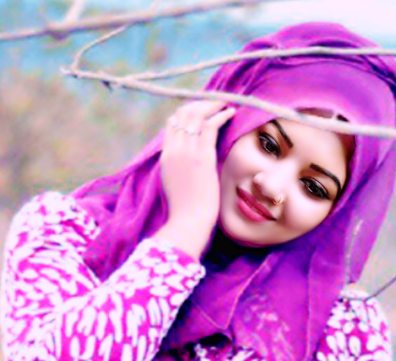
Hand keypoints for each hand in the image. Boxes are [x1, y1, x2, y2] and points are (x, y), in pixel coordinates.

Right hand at [154, 100, 235, 258]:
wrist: (188, 221)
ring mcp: (187, 153)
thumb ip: (179, 166)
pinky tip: (230, 113)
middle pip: (183, 115)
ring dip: (212, 106)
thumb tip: (189, 160)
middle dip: (200, 105)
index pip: (172, 124)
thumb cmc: (185, 209)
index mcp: (165, 156)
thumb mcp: (175, 183)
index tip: (201, 112)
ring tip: (225, 105)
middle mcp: (174, 150)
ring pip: (196, 116)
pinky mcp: (202, 158)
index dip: (187, 113)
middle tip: (215, 104)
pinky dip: (221, 116)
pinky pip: (210, 127)